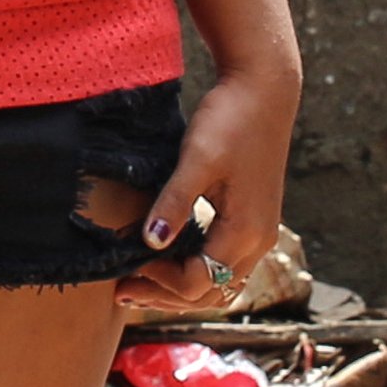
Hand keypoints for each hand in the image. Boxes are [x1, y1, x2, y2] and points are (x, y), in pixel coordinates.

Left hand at [114, 51, 299, 321]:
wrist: (264, 90)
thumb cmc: (230, 119)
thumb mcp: (198, 159)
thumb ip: (175, 201)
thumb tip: (151, 242)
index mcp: (246, 231)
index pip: (199, 282)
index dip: (160, 282)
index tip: (127, 268)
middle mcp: (259, 241)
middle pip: (211, 294)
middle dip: (166, 296)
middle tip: (122, 290)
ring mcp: (259, 233)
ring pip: (220, 283)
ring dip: (181, 289)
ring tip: (139, 283)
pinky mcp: (253, 221)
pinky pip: (225, 264)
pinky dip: (195, 271)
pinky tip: (167, 261)